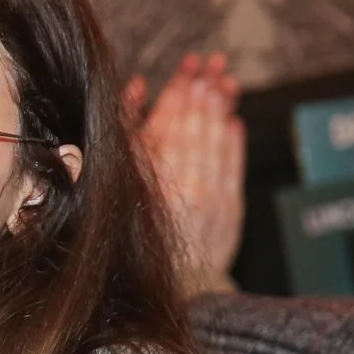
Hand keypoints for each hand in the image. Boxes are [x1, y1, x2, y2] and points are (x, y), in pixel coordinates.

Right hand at [133, 53, 244, 294]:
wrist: (167, 291)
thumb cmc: (136, 241)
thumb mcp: (119, 186)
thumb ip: (127, 135)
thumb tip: (137, 87)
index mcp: (151, 178)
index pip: (168, 123)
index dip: (178, 92)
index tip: (188, 68)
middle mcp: (184, 184)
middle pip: (195, 127)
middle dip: (203, 91)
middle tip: (210, 63)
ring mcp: (211, 197)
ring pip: (216, 141)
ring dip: (220, 108)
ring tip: (223, 81)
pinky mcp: (229, 210)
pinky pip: (234, 166)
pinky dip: (234, 142)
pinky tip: (234, 121)